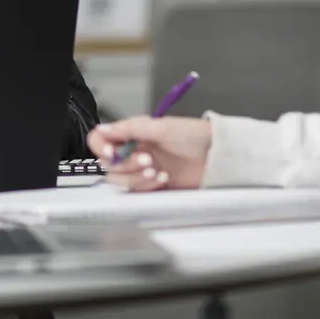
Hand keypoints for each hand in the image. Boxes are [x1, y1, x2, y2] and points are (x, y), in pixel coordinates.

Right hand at [88, 116, 213, 191]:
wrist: (219, 155)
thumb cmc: (193, 136)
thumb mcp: (160, 127)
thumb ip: (129, 129)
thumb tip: (101, 130)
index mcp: (131, 133)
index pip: (101, 140)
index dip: (101, 148)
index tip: (113, 154)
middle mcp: (133, 151)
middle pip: (109, 164)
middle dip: (126, 164)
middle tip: (147, 159)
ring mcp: (142, 169)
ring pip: (121, 180)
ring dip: (135, 177)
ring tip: (156, 170)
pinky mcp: (153, 185)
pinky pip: (137, 191)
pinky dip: (147, 186)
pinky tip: (163, 178)